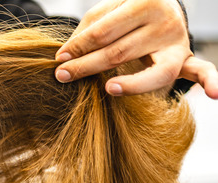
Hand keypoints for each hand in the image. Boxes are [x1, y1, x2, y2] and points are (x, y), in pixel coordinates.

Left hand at [54, 0, 217, 98]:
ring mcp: (177, 42)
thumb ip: (88, 31)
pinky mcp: (185, 59)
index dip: (79, 46)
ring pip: (154, 71)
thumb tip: (66, 55)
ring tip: (108, 88)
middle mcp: (164, 22)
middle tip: (63, 76)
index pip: (105, 31)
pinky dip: (212, 82)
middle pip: (121, 51)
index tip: (59, 59)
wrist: (160, 8)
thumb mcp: (106, 13)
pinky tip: (215, 94)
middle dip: (88, 66)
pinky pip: (201, 70)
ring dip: (131, 84)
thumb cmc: (126, 14)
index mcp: (144, 2)